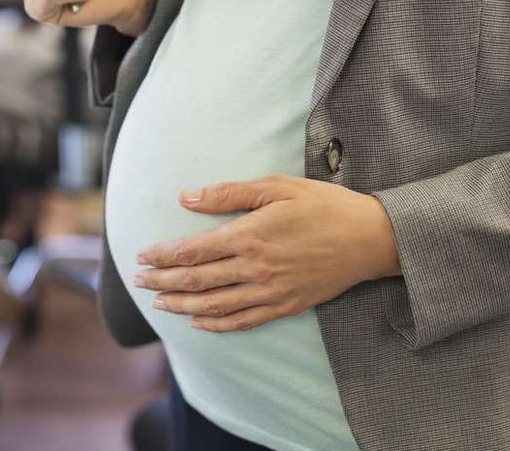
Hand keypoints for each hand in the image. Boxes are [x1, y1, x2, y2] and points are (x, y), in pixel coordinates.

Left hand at [132, 175, 400, 332]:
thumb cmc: (324, 205)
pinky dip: (217, 324)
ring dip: (182, 305)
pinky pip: (244, 321)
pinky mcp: (285, 305)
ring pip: (215, 305)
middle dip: (163, 281)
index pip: (193, 250)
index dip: (163, 255)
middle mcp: (255, 268)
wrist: (370, 238)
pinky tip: (199, 323)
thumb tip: (187, 197)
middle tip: (139, 282)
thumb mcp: (277, 186)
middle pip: (197, 279)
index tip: (142, 256)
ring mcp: (270, 291)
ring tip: (160, 304)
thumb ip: (229, 193)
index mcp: (249, 235)